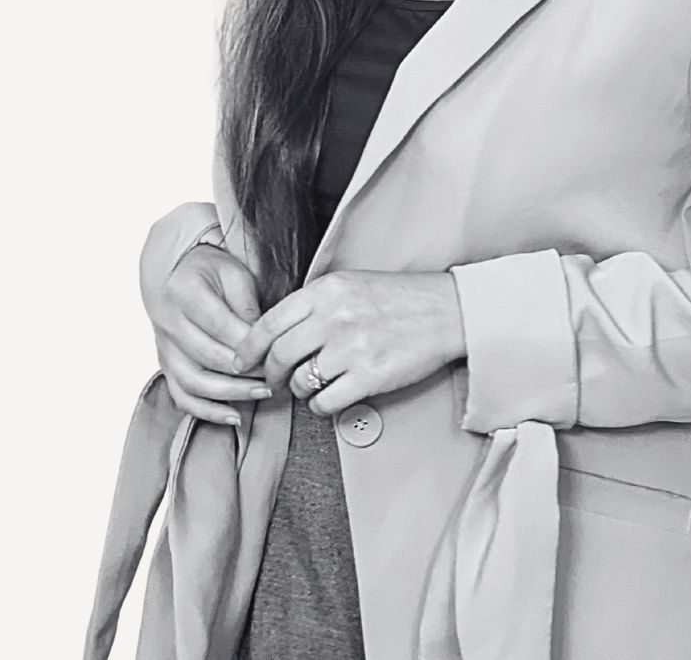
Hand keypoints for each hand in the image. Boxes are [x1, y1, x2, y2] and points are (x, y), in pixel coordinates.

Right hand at [147, 244, 270, 424]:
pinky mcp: (165, 365)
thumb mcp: (235, 275)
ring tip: (262, 393)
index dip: (248, 344)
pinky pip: (182, 396)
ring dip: (230, 394)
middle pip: (207, 357)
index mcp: (184, 293)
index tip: (274, 353)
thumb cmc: (213, 272)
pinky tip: (234, 416)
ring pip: (194, 382)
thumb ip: (246, 306)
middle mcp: (167, 322)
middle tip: (276, 376)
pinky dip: (206, 411)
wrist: (181, 274)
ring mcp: (163, 347)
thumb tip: (262, 342)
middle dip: (244, 372)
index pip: (219, 326)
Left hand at [229, 269, 466, 415]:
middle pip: (278, 356)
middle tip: (274, 382)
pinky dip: (321, 405)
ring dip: (299, 390)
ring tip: (312, 385)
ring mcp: (351, 348)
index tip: (243, 362)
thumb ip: (312, 305)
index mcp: (326, 290)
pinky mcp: (369, 376)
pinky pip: (325, 402)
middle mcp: (334, 317)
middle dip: (270, 375)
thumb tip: (273, 335)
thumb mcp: (349, 285)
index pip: (268, 323)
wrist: (447, 311)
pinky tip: (331, 396)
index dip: (248, 348)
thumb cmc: (397, 298)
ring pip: (300, 382)